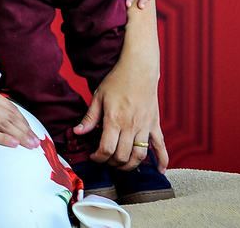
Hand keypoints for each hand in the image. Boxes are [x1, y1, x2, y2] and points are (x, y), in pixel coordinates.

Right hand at [0, 85, 40, 148]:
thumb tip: (4, 114)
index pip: (9, 106)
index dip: (23, 119)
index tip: (30, 129)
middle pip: (9, 116)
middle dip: (25, 129)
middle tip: (36, 141)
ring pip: (3, 125)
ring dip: (20, 136)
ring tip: (30, 145)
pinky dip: (4, 139)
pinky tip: (14, 144)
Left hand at [72, 54, 167, 171]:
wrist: (139, 68)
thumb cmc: (117, 80)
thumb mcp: (98, 96)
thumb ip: (89, 117)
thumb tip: (77, 132)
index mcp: (114, 119)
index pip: (106, 149)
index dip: (98, 158)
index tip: (93, 157)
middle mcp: (131, 126)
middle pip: (122, 156)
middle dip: (112, 164)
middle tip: (106, 161)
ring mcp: (145, 126)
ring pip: (140, 155)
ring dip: (130, 166)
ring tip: (122, 165)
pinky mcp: (155, 124)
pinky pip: (161, 145)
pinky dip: (162, 160)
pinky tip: (160, 170)